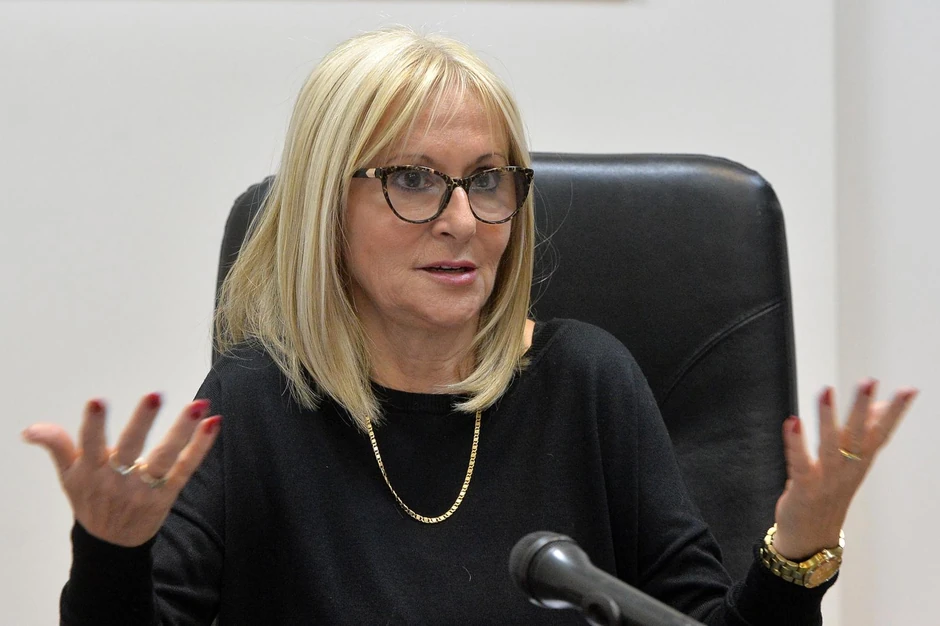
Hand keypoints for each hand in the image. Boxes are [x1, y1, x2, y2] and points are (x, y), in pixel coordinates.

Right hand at [22, 393, 220, 547]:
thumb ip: (56, 446)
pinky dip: (202, 447)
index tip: (98, 402)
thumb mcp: (68, 476)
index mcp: (92, 472)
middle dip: (142, 423)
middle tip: (154, 395)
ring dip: (183, 431)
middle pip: (131, 448)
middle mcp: (119, 479)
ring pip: (165, 458)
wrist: (111, 544)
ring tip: (198, 405)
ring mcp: (146, 487)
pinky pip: (187, 468)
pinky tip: (213, 424)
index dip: (94, 425)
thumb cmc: (91, 500)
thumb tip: (30, 429)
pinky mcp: (168, 493)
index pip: (90, 445)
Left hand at [771, 380, 916, 559]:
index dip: (895, 412)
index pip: (881, 433)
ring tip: (826, 391)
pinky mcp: (803, 487)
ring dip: (829, 418)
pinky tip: (792, 421)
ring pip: (830, 446)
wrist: (810, 538)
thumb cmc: (829, 494)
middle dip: (863, 408)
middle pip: (858, 436)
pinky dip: (795, 442)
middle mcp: (847, 470)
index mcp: (860, 463)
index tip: (909, 389)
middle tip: (869, 381)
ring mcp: (826, 479)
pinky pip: (799, 462)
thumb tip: (880, 406)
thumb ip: (865, 435)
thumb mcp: (852, 465)